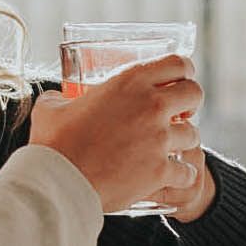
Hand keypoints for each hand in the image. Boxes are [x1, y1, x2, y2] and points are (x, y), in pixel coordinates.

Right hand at [30, 55, 203, 216]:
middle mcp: (151, 106)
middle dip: (190, 104)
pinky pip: (188, 171)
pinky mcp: (160, 170)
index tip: (176, 83)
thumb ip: (59, 97)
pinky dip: (182, 175)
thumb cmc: (53, 144)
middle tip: (177, 114)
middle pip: (194, 93)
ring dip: (183, 141)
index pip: (178, 63)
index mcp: (129, 82)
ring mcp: (159, 139)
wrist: (58, 182)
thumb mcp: (51, 108)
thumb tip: (57, 97)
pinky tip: (171, 176)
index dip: (183, 72)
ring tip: (169, 149)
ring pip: (194, 134)